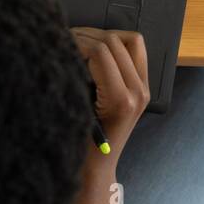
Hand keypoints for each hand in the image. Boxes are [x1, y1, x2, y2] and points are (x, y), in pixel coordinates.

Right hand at [70, 28, 149, 161]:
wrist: (96, 167)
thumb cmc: (79, 144)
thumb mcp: (72, 108)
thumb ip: (73, 76)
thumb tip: (65, 45)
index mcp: (120, 100)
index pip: (100, 51)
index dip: (76, 41)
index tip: (60, 43)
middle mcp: (137, 92)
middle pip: (113, 41)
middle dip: (86, 36)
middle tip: (66, 41)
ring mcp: (143, 88)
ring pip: (128, 40)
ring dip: (102, 37)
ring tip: (80, 44)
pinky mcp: (142, 86)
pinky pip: (135, 50)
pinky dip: (118, 44)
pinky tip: (98, 52)